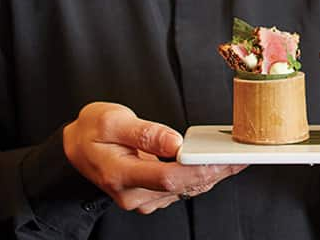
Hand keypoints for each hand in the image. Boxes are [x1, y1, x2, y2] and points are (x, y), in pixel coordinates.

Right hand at [63, 102, 246, 213]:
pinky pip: (182, 187)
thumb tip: (174, 142)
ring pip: (186, 189)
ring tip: (239, 157)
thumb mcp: (111, 120)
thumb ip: (145, 132)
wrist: (75, 149)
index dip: (199, 168)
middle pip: (183, 185)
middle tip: (244, 156)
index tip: (223, 158)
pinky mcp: (151, 196)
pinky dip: (201, 175)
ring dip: (213, 173)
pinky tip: (217, 161)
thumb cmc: (91, 132)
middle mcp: (132, 194)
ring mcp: (142, 199)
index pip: (167, 177)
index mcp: (120, 174)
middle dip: (216, 170)